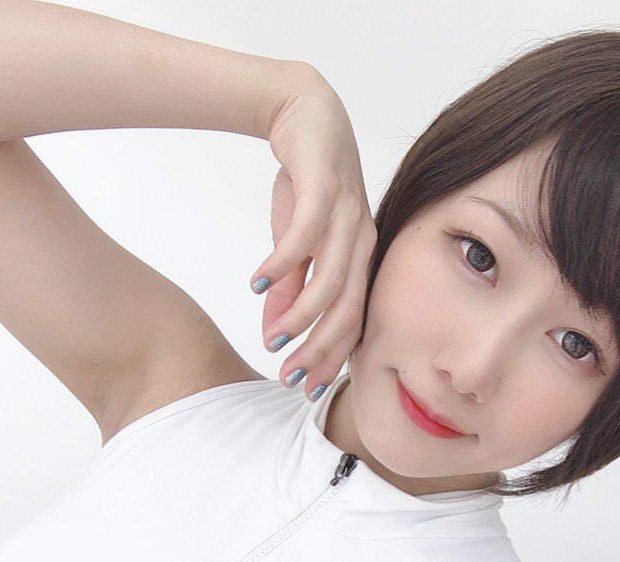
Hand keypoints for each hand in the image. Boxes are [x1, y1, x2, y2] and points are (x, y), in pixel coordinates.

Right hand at [249, 67, 376, 396]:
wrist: (306, 116)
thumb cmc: (305, 185)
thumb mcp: (294, 243)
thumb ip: (288, 289)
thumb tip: (275, 332)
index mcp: (361, 262)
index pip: (352, 324)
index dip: (330, 359)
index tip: (303, 388)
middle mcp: (363, 244)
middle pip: (348, 311)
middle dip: (318, 349)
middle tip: (288, 375)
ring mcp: (349, 217)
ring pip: (332, 280)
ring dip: (301, 315)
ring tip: (274, 337)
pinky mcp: (325, 189)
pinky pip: (306, 235)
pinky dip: (282, 263)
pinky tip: (256, 282)